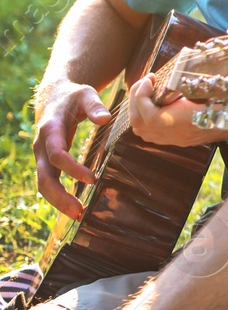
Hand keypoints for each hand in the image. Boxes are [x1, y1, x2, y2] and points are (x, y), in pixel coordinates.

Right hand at [32, 82, 109, 219]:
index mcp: (50, 128)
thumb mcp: (85, 94)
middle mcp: (41, 145)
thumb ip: (94, 106)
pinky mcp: (46, 161)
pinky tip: (74, 207)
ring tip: (78, 215)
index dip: (72, 168)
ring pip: (43, 183)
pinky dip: (58, 196)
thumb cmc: (73, 95)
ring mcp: (41, 154)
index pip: (56, 154)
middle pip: (44, 176)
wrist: (53, 96)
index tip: (92, 179)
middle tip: (79, 212)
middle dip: (59, 195)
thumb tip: (104, 119)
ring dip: (58, 201)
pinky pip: (48, 181)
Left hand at [126, 76, 227, 146]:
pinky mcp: (187, 139)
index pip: (147, 114)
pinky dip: (149, 119)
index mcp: (187, 121)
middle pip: (140, 125)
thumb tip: (186, 55)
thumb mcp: (222, 79)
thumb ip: (199, 73)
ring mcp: (183, 139)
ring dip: (141, 111)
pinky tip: (162, 103)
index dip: (142, 95)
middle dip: (137, 101)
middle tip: (147, 83)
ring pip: (146, 132)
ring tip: (151, 93)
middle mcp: (181, 134)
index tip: (151, 78)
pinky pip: (156, 135)